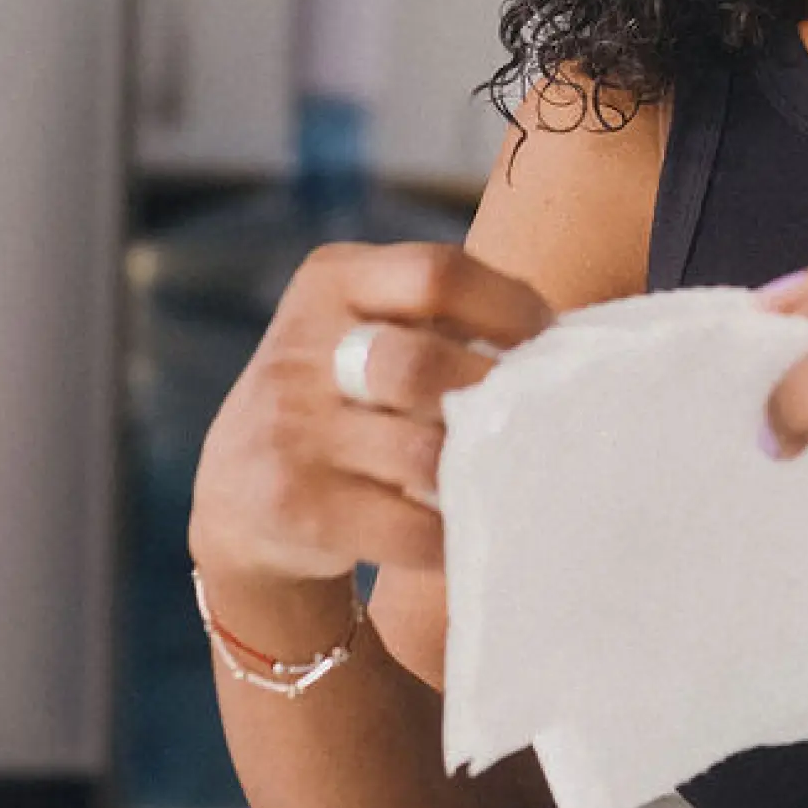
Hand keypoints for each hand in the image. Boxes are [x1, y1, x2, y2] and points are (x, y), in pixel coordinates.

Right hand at [189, 242, 554, 590]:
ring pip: (423, 455)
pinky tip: (469, 526)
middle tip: (525, 417)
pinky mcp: (295, 506)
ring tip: (507, 472)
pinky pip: (408, 528)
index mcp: (331, 282)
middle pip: (421, 365)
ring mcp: (290, 430)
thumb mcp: (365, 325)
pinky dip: (453, 533)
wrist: (238, 492)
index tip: (547, 340)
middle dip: (489, 395)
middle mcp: (299, 349)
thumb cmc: (344, 394)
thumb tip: (569, 340)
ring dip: (477, 470)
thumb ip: (443, 318)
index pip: (436, 273)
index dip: (509, 306)